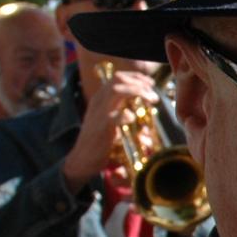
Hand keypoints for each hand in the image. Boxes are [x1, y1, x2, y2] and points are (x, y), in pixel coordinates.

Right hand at [62, 65, 157, 188]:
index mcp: (101, 98)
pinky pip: (117, 114)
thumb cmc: (100, 142)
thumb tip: (147, 122)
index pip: (118, 77)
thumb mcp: (112, 124)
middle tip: (152, 93)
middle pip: (118, 78)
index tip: (150, 83)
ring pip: (117, 89)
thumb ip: (126, 118)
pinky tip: (133, 120)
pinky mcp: (103, 125)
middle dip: (139, 81)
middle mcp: (99, 101)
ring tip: (151, 100)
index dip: (136, 77)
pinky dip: (129, 115)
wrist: (83, 159)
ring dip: (138, 91)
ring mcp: (99, 112)